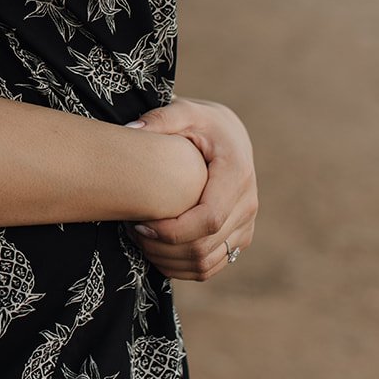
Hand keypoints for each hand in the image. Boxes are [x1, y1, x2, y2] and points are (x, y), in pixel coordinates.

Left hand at [126, 96, 256, 280]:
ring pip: (207, 263)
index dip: (172, 231)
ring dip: (168, 260)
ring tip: (140, 240)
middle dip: (162, 247)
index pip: (209, 219)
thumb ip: (159, 118)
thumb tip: (131, 131)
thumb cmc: (200, 122)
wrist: (228, 135)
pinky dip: (180, 267)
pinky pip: (210, 266)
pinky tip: (154, 249)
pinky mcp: (238, 237)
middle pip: (205, 247)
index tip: (139, 224)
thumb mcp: (183, 111)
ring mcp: (245, 224)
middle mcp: (247, 204)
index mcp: (237, 174)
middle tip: (131, 232)